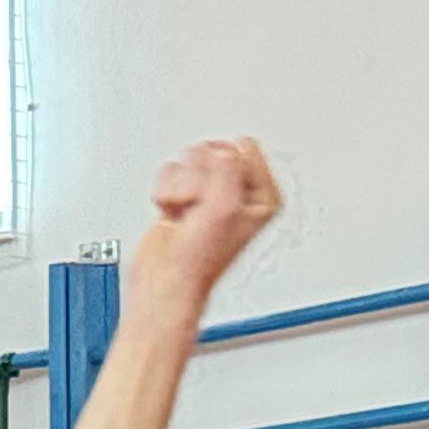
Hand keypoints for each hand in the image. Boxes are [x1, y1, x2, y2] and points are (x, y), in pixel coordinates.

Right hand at [135, 137, 282, 301]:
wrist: (166, 280)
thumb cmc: (200, 259)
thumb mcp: (224, 206)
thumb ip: (227, 167)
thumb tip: (217, 152)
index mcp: (263, 194)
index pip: (244, 147)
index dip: (224, 167)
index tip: (218, 195)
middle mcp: (239, 191)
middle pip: (214, 151)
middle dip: (198, 177)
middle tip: (198, 207)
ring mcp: (210, 193)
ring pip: (189, 161)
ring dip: (180, 186)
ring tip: (185, 213)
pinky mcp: (185, 196)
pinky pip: (170, 172)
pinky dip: (165, 191)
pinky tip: (173, 214)